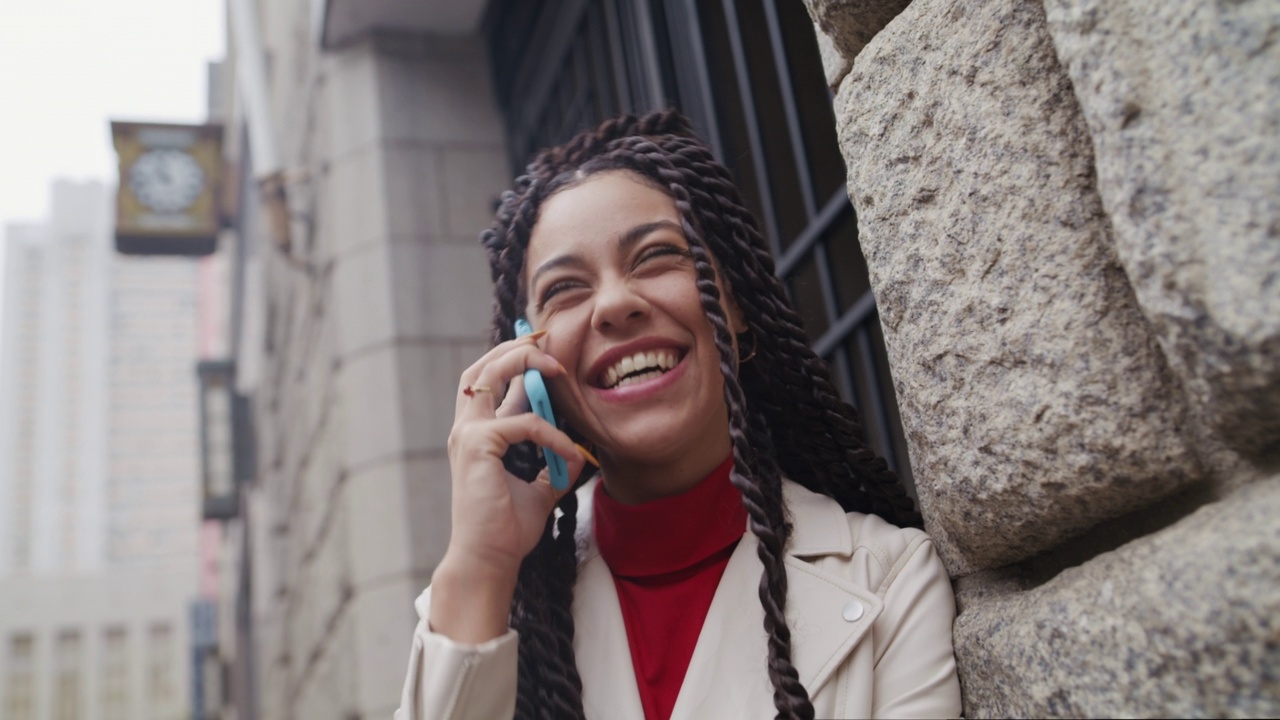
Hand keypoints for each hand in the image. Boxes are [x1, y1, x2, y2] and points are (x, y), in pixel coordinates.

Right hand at [431, 332, 587, 642]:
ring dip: (523, 362)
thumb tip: (578, 449)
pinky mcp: (477, 446)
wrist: (489, 559)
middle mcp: (466, 429)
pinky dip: (551, 432)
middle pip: (481, 367)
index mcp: (476, 434)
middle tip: (547, 340)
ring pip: (489, 375)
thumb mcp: (539, 489)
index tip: (547, 354)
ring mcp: (467, 435)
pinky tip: (568, 449)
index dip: (514, 361)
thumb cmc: (507, 529)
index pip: (488, 382)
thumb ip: (553, 464)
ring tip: (554, 366)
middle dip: (515, 347)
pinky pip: (524, 423)